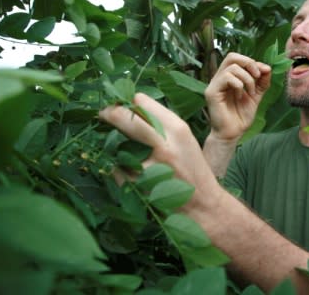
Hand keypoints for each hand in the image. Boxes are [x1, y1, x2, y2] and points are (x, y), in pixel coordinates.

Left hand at [99, 93, 220, 203]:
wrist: (204, 206)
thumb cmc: (193, 169)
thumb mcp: (184, 140)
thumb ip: (163, 123)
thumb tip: (134, 103)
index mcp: (178, 130)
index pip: (143, 103)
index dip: (130, 102)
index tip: (122, 103)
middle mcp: (164, 146)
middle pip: (126, 119)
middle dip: (111, 113)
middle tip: (104, 113)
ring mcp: (150, 167)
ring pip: (119, 146)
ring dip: (120, 148)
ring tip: (136, 157)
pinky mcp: (138, 186)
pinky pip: (117, 170)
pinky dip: (122, 171)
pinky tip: (139, 176)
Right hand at [205, 53, 270, 140]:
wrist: (233, 133)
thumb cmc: (241, 116)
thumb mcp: (256, 96)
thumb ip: (261, 82)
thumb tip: (267, 67)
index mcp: (229, 77)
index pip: (238, 59)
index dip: (253, 62)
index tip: (263, 74)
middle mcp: (220, 78)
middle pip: (232, 56)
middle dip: (249, 63)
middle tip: (257, 76)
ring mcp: (214, 84)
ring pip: (232, 67)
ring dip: (247, 79)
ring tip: (250, 92)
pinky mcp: (212, 92)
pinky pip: (226, 78)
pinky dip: (238, 85)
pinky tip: (240, 97)